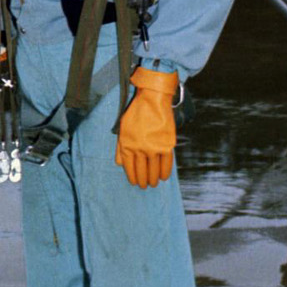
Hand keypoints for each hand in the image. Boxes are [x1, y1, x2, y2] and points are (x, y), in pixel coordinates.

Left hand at [115, 67, 177, 188]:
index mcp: (127, 144)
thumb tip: (119, 164)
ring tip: (154, 184)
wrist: (153, 100)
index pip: (129, 167)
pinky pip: (166, 163)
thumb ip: (121, 147)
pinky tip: (164, 177)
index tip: (135, 183)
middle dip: (143, 180)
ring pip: (154, 169)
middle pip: (141, 170)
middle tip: (145, 186)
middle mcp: (140, 148)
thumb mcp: (123, 128)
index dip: (132, 176)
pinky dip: (165, 172)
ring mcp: (154, 147)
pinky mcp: (167, 145)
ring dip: (154, 179)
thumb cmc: (136, 113)